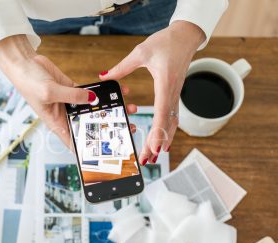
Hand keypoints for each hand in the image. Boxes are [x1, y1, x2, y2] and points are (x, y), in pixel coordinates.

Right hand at [0, 35, 136, 148]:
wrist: (24, 63)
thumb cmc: (29, 83)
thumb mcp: (50, 92)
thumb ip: (73, 96)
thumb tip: (93, 98)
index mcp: (57, 123)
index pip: (75, 142)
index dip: (89, 150)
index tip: (107, 154)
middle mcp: (66, 115)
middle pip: (90, 125)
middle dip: (108, 127)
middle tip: (127, 127)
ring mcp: (71, 102)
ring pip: (94, 109)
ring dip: (110, 108)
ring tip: (128, 107)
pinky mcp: (73, 89)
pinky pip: (92, 93)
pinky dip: (104, 92)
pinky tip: (118, 90)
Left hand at [99, 21, 204, 164]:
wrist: (185, 37)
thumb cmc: (166, 42)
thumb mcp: (141, 52)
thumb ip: (122, 67)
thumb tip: (104, 76)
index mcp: (165, 83)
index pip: (161, 112)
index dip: (158, 131)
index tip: (154, 147)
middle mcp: (172, 92)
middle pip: (167, 124)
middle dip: (158, 143)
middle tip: (148, 159)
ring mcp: (175, 95)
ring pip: (171, 123)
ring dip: (163, 140)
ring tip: (154, 156)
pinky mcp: (174, 95)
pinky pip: (172, 117)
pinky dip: (168, 131)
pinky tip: (162, 141)